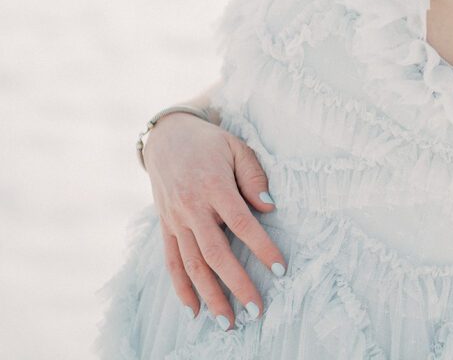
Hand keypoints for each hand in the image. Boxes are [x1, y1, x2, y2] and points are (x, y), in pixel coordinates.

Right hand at [143, 112, 286, 327]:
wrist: (166, 136)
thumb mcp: (236, 147)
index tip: (280, 268)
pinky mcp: (165, 226)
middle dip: (237, 284)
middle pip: (216, 253)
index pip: (241, 223)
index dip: (261, 248)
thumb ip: (253, 176)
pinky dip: (181, 288)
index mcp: (214, 186)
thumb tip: (269, 207)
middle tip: (257, 310)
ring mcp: (176, 220)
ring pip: (193, 265)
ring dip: (210, 296)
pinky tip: (194, 311)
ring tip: (228, 322)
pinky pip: (172, 262)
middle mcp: (192, 207)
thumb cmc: (209, 143)